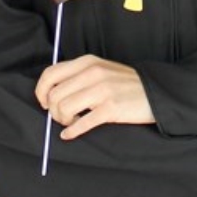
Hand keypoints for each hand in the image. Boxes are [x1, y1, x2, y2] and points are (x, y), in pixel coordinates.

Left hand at [35, 56, 152, 138]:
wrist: (156, 92)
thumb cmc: (124, 84)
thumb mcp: (100, 69)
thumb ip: (77, 76)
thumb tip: (50, 93)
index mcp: (87, 62)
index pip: (50, 74)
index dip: (41, 91)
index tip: (44, 102)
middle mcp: (92, 73)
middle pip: (54, 95)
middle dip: (52, 110)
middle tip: (62, 116)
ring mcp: (102, 90)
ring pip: (63, 108)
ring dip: (62, 120)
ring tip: (71, 122)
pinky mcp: (111, 109)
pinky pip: (81, 123)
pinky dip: (71, 132)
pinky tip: (69, 135)